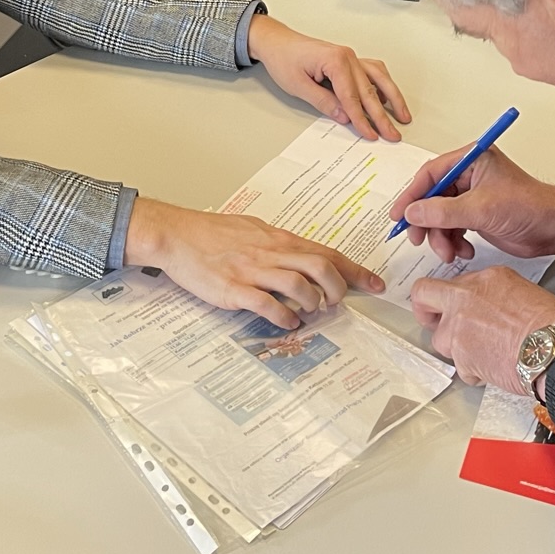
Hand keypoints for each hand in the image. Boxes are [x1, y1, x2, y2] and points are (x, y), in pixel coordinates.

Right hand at [126, 198, 384, 329]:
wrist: (177, 235)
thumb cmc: (214, 233)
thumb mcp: (255, 230)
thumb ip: (281, 245)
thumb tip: (304, 257)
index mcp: (279, 239)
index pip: (327, 253)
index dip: (356, 270)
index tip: (376, 284)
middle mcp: (272, 253)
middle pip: (322, 268)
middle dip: (339, 289)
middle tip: (338, 303)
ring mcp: (254, 271)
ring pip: (300, 285)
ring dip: (314, 304)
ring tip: (312, 312)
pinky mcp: (235, 290)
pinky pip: (268, 305)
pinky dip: (285, 318)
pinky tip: (288, 323)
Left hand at [247, 12, 409, 141]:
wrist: (276, 41)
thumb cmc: (284, 59)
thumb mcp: (298, 86)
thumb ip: (324, 102)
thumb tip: (344, 116)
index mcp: (335, 61)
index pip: (352, 97)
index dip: (362, 119)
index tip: (370, 134)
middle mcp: (347, 57)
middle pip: (369, 91)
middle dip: (381, 116)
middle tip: (392, 134)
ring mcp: (350, 57)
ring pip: (379, 78)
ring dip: (392, 98)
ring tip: (403, 115)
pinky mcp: (348, 60)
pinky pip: (373, 71)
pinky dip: (383, 84)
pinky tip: (387, 97)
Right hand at [386, 146, 554, 264]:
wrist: (554, 229)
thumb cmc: (530, 207)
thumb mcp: (481, 209)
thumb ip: (443, 211)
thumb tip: (413, 212)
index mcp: (471, 159)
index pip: (431, 174)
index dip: (412, 195)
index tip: (400, 215)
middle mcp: (470, 175)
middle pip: (432, 196)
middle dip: (426, 221)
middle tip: (419, 238)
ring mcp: (473, 196)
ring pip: (441, 216)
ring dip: (441, 237)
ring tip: (449, 252)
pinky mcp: (477, 215)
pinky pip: (453, 228)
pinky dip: (454, 242)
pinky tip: (464, 252)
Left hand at [410, 267, 554, 391]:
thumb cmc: (550, 323)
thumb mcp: (521, 289)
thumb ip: (492, 293)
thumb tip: (484, 304)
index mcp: (482, 280)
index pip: (449, 282)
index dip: (447, 296)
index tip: (448, 304)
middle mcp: (464, 300)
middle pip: (423, 299)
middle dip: (425, 311)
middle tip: (435, 322)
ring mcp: (459, 330)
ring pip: (441, 340)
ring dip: (457, 347)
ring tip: (483, 352)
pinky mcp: (462, 359)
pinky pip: (461, 368)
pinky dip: (474, 371)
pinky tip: (494, 367)